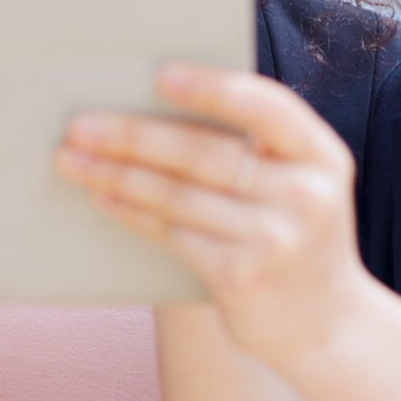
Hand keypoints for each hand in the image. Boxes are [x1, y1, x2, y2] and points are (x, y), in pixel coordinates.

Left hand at [57, 65, 377, 368]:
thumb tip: (158, 106)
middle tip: (80, 124)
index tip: (160, 76)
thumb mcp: (301, 183)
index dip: (213, 89)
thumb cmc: (296, 234)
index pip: (267, 107)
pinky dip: (132, 212)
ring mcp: (274, 240)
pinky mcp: (241, 278)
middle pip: (204, 153)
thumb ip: (256, 147)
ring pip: (178, 195)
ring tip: (72, 158)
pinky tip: (103, 197)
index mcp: (321, 155)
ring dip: (117, 174)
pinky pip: (172, 234)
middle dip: (134, 135)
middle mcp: (305, 195)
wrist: (328, 324)